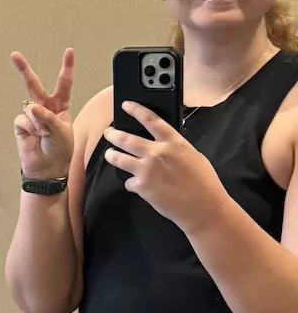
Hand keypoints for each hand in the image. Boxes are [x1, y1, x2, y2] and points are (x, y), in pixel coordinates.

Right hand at [12, 48, 74, 180]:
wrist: (47, 169)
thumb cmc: (60, 150)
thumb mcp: (62, 131)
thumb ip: (48, 117)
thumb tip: (31, 108)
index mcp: (60, 106)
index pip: (64, 83)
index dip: (66, 67)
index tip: (69, 51)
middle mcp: (45, 108)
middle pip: (34, 85)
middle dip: (24, 69)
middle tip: (14, 55)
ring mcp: (31, 116)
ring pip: (31, 107)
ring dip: (40, 122)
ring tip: (44, 136)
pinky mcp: (21, 125)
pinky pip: (24, 119)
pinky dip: (31, 127)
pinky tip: (34, 137)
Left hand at [103, 103, 226, 232]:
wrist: (203, 207)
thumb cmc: (204, 183)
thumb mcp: (193, 156)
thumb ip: (175, 148)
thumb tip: (163, 146)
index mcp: (174, 142)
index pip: (151, 120)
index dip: (136, 110)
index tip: (125, 105)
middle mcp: (157, 152)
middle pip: (127, 139)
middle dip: (114, 134)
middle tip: (108, 133)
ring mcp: (147, 169)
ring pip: (119, 158)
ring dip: (111, 155)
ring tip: (109, 154)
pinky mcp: (141, 186)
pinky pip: (128, 182)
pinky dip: (131, 183)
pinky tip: (136, 185)